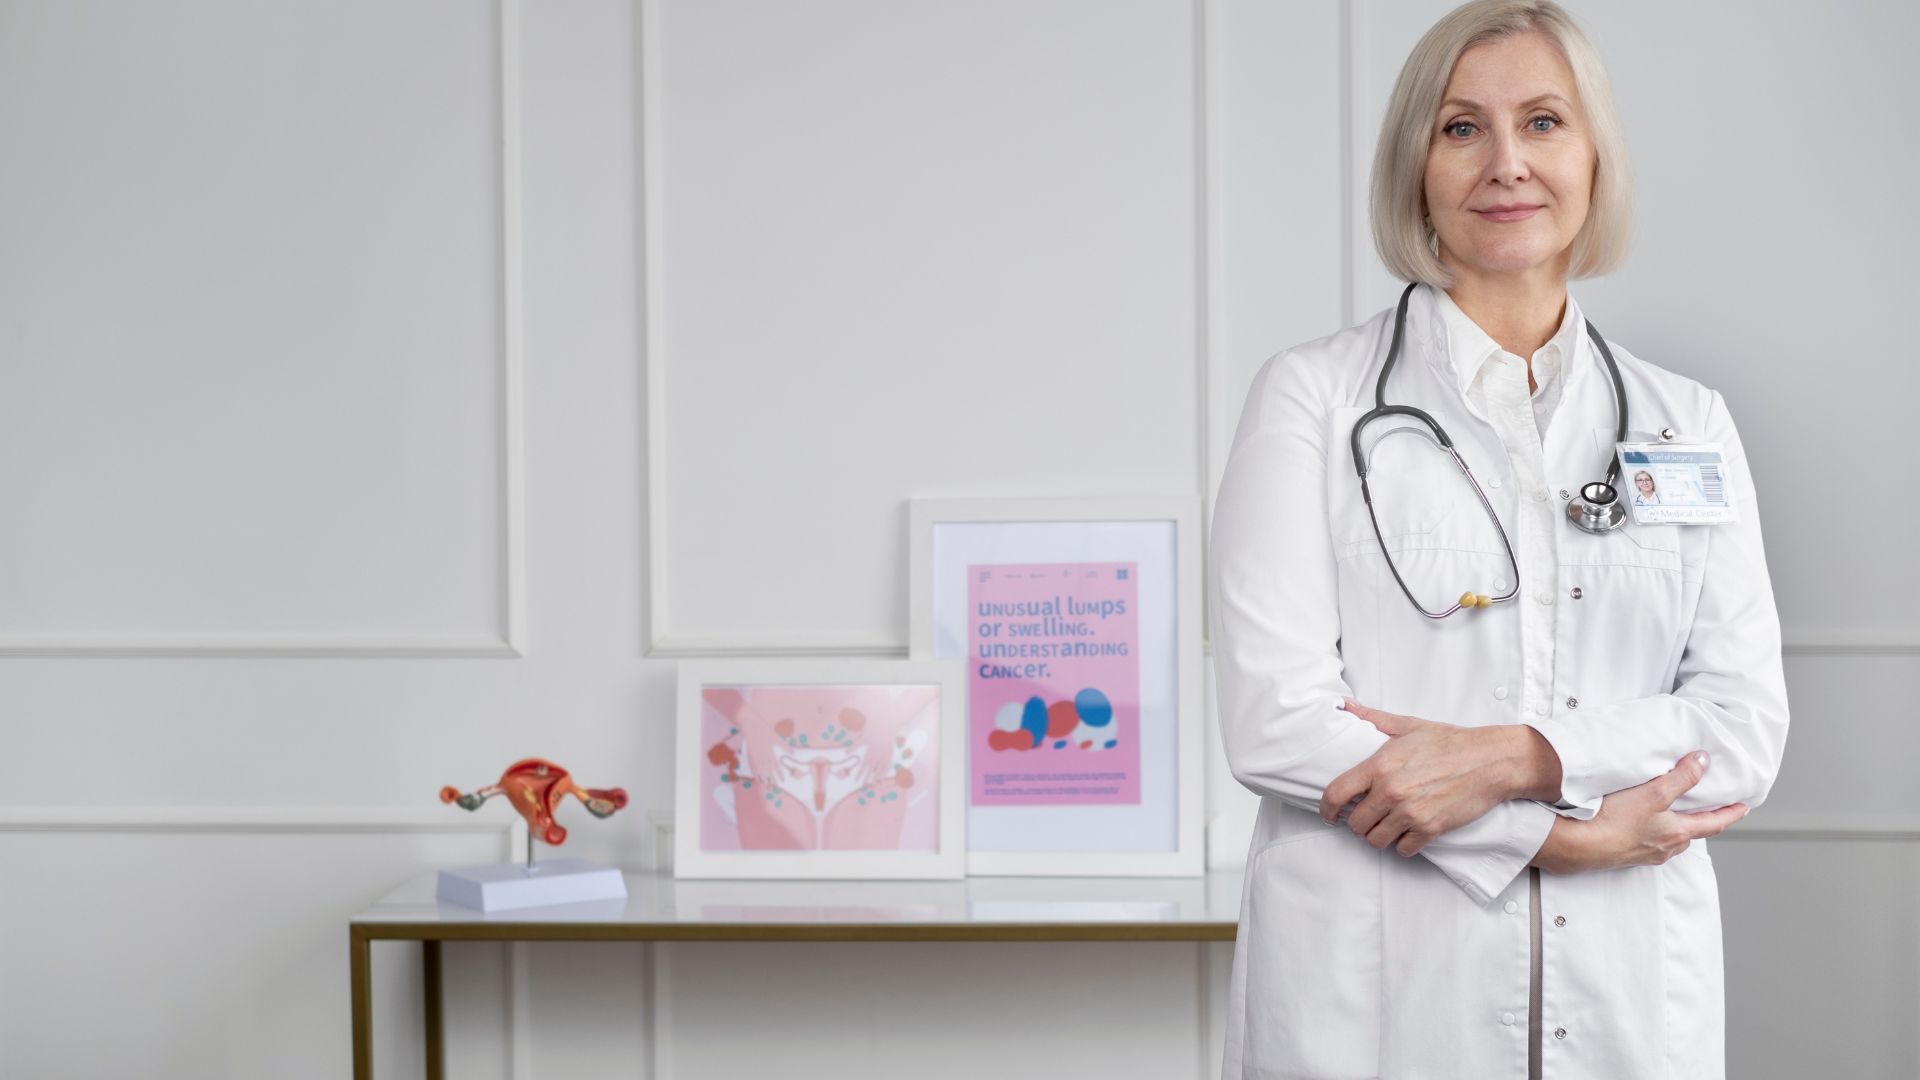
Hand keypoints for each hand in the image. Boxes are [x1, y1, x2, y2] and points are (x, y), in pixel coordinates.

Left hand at [1319, 698, 1520, 856]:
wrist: (1490, 761)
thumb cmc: (1450, 742)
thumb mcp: (1408, 725)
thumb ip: (1372, 718)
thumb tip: (1344, 705)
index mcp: (1380, 765)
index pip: (1336, 794)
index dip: (1327, 809)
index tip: (1329, 815)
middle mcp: (1391, 791)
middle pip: (1355, 823)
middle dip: (1357, 823)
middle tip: (1367, 817)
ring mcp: (1411, 812)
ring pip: (1376, 840)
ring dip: (1378, 835)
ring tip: (1386, 825)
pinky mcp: (1431, 828)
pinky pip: (1404, 849)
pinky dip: (1403, 844)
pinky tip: (1408, 833)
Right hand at [1537, 751, 1749, 873]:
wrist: (1576, 845)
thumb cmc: (1614, 821)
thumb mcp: (1653, 793)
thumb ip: (1682, 778)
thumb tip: (1703, 762)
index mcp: (1677, 834)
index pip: (1714, 823)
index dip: (1731, 813)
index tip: (1744, 807)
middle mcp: (1664, 848)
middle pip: (1692, 833)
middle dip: (1702, 821)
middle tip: (1708, 809)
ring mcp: (1644, 854)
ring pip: (1669, 839)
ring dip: (1676, 827)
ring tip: (1674, 813)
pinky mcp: (1624, 854)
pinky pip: (1648, 842)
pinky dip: (1653, 831)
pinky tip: (1640, 823)